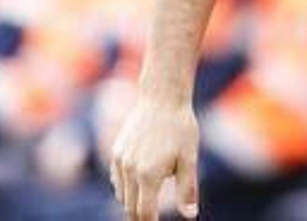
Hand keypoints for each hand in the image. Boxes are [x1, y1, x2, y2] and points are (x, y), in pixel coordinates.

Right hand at [109, 92, 200, 220]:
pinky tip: (139, 185)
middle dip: (141, 217)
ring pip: (122, 195)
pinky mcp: (116, 151)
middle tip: (152, 219)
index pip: (144, 212)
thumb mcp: (189, 159)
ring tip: (148, 205)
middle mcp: (129, 170)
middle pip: (130, 207)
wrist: (162, 97)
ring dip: (133, 203)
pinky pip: (117, 180)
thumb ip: (187, 189)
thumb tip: (190, 216)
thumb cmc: (180, 127)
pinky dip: (126, 188)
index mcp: (148, 175)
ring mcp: (120, 160)